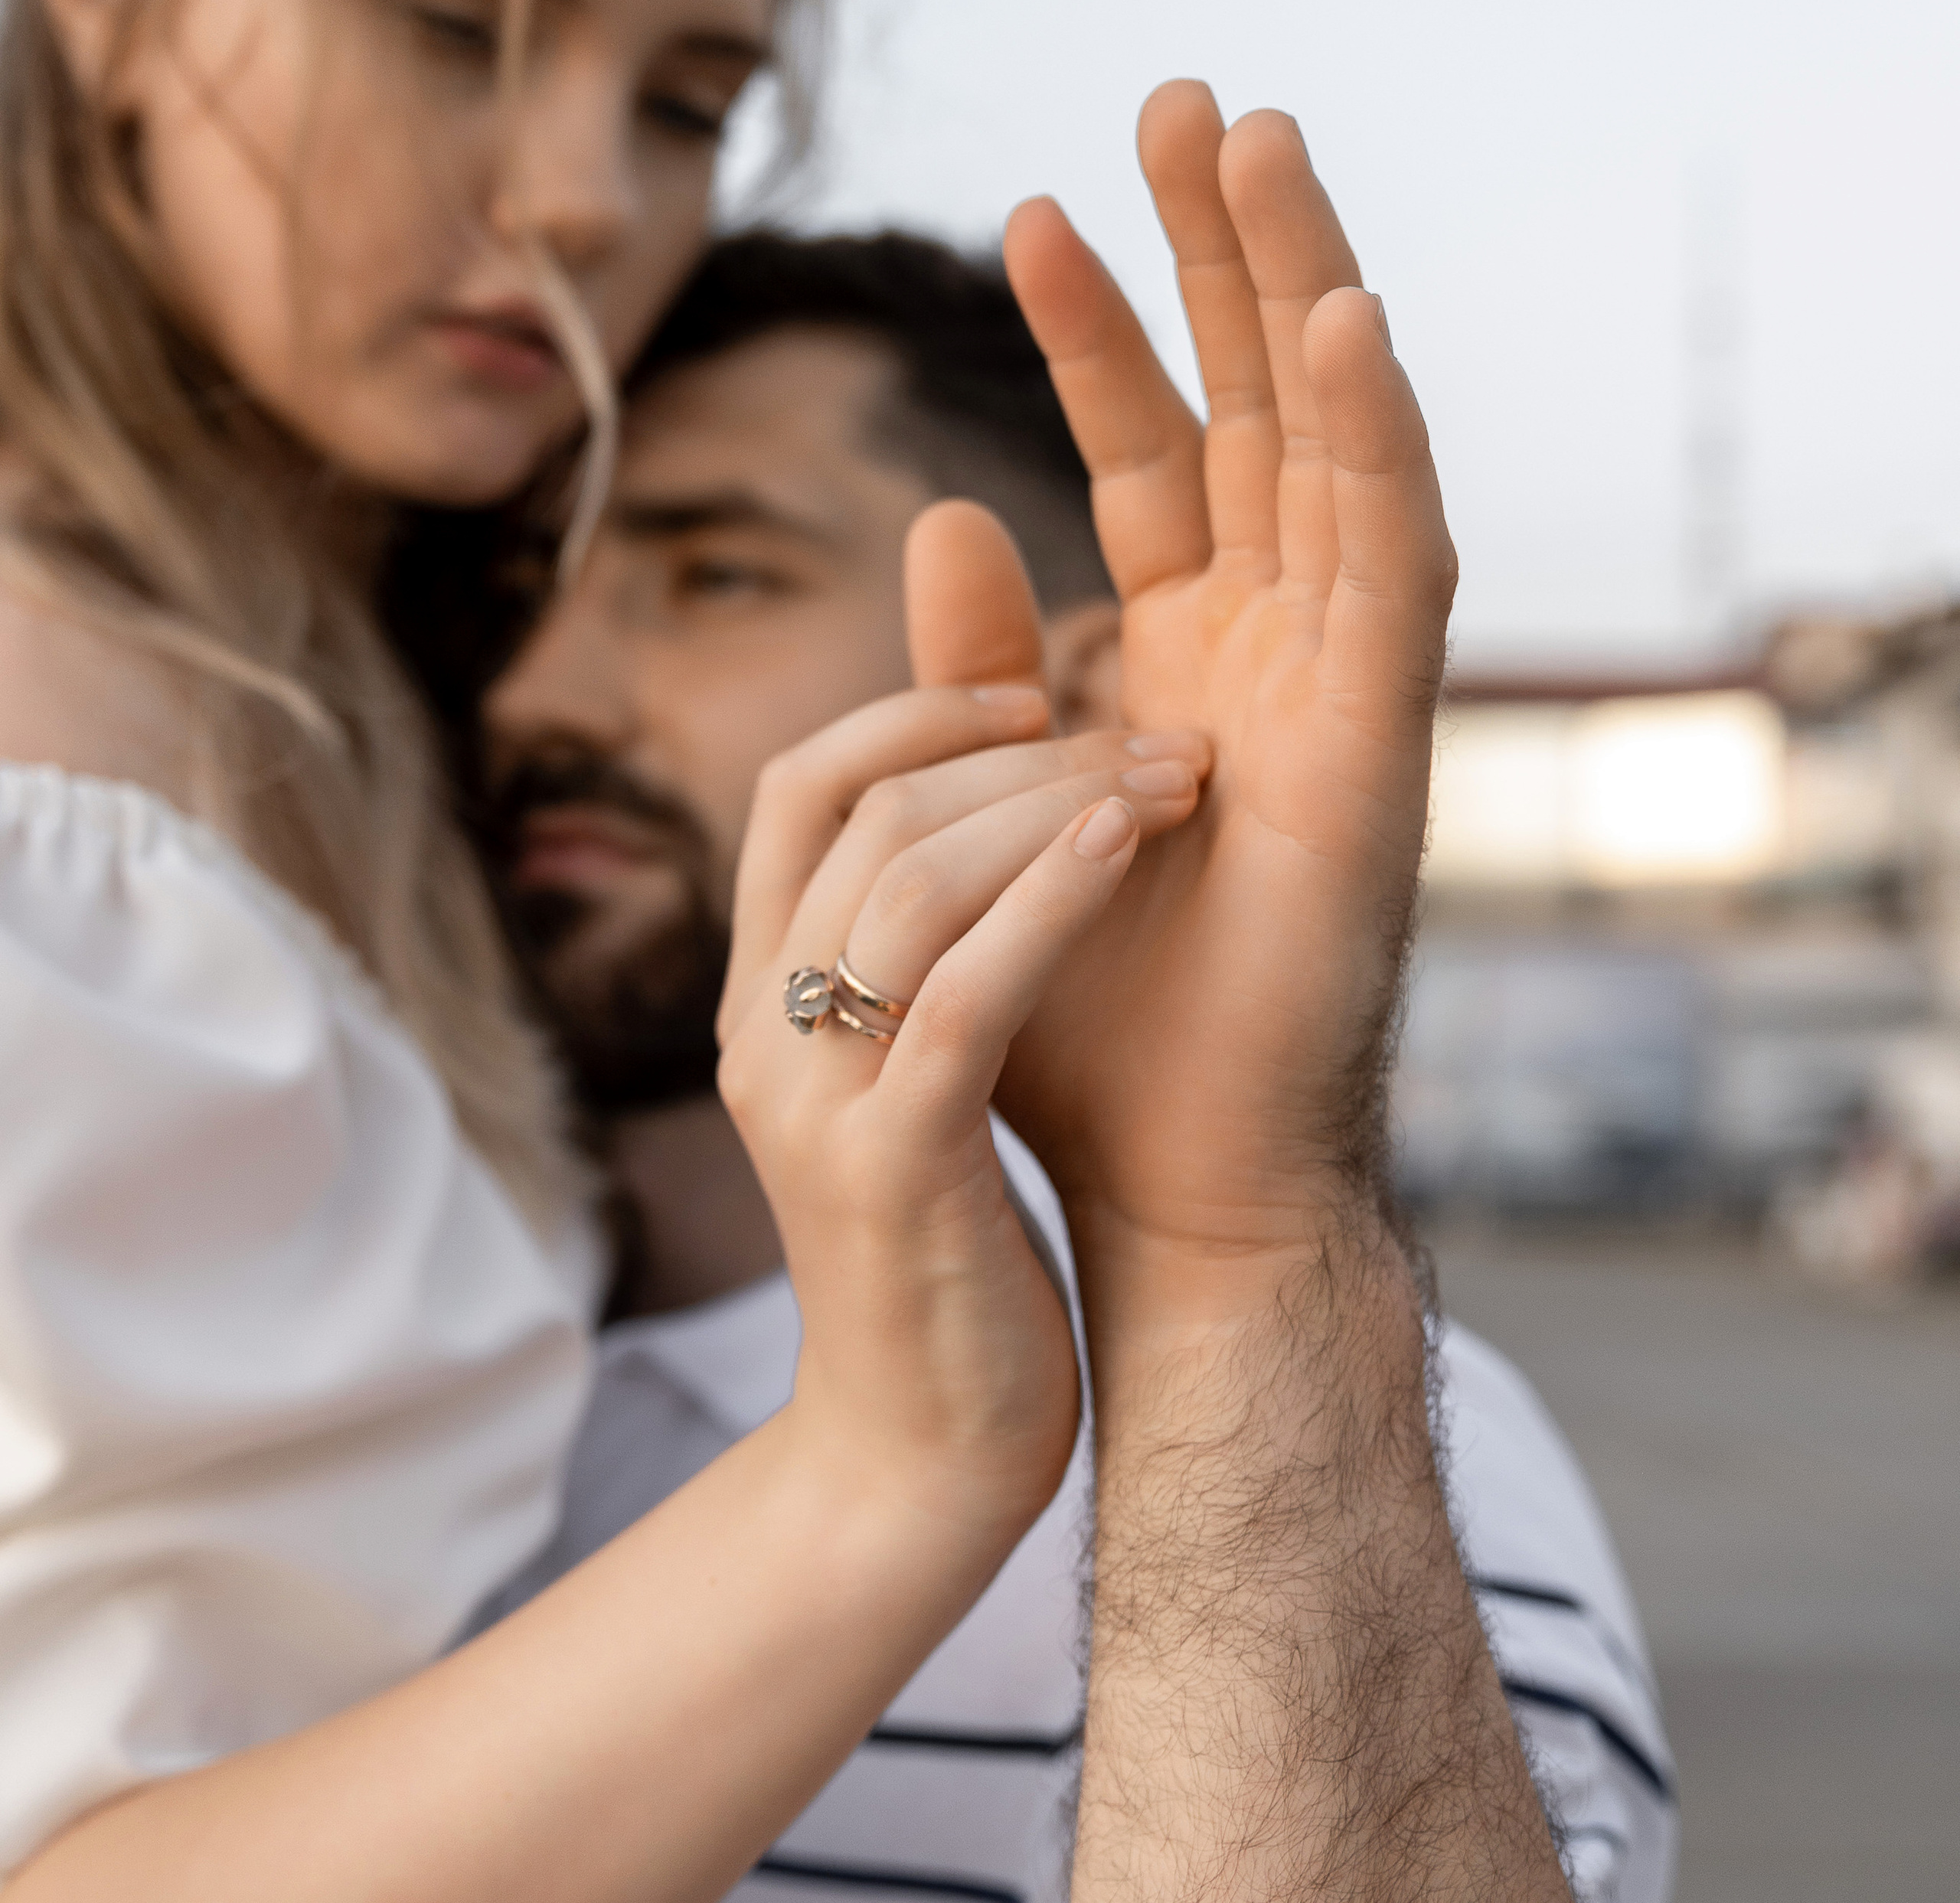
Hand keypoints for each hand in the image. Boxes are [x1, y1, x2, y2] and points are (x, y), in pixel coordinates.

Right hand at [714, 685, 1210, 1531]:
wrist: (919, 1453)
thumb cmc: (944, 1260)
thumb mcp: (908, 1089)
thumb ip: (919, 971)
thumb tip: (1000, 838)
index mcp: (760, 1003)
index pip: (803, 792)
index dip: (911, 713)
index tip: (1032, 692)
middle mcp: (763, 1037)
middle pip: (873, 816)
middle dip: (1024, 753)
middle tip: (1158, 741)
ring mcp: (812, 1103)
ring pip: (914, 884)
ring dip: (1056, 807)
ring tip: (1173, 780)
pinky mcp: (890, 1168)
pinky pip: (966, 991)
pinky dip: (1051, 902)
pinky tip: (1127, 848)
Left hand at [918, 83, 1454, 1290]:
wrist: (1170, 1172)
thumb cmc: (1084, 1013)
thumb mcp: (1004, 804)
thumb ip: (984, 667)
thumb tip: (949, 516)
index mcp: (1181, 664)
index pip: (1148, 460)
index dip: (1099, 334)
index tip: (1030, 212)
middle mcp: (1269, 657)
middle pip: (1254, 417)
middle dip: (1221, 261)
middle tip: (1187, 102)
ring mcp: (1335, 695)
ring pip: (1335, 455)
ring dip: (1303, 295)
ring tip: (1256, 138)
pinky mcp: (1381, 751)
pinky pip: (1392, 567)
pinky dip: (1374, 445)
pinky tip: (1339, 319)